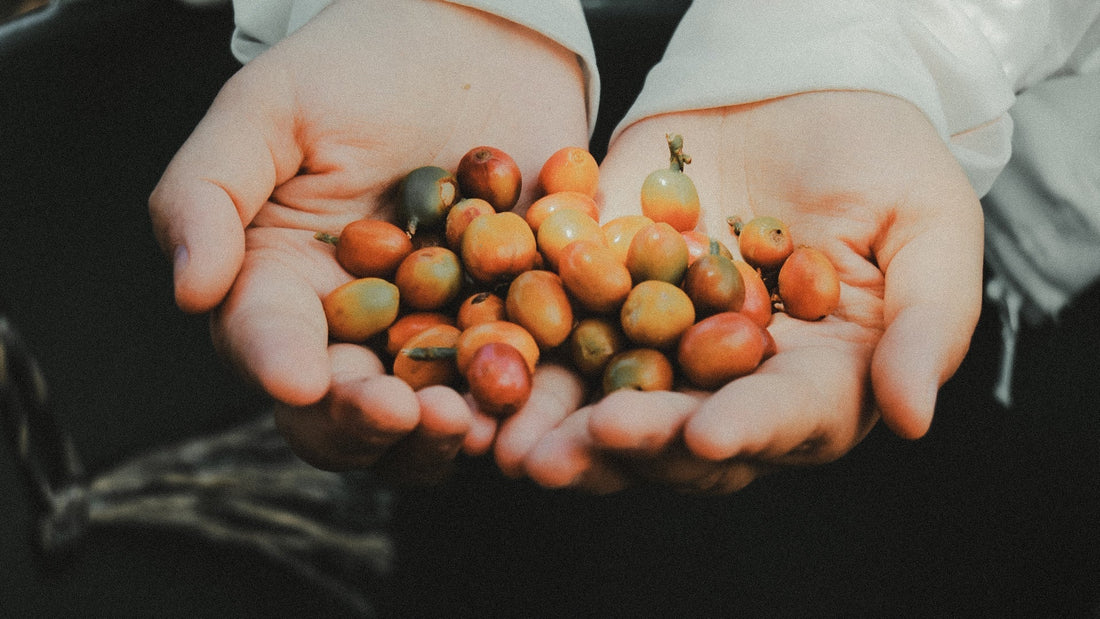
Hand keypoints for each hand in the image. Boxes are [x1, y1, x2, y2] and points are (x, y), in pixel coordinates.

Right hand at [148, 0, 588, 477]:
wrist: (477, 42)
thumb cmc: (358, 66)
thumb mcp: (269, 110)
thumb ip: (208, 192)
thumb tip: (190, 291)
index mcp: (281, 286)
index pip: (267, 342)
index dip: (280, 367)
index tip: (302, 381)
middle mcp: (353, 328)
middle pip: (344, 406)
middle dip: (368, 422)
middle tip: (402, 414)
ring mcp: (433, 335)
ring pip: (427, 416)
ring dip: (441, 433)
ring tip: (468, 423)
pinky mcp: (507, 327)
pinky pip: (512, 378)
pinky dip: (518, 399)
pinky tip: (528, 401)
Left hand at [519, 91, 984, 492]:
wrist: (795, 84)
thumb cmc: (883, 155)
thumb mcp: (929, 225)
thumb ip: (929, 323)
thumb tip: (912, 419)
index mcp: (817, 379)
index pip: (785, 419)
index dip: (750, 430)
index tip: (710, 433)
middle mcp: (730, 377)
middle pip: (684, 431)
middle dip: (638, 443)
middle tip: (591, 444)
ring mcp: (660, 339)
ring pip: (608, 402)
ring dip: (561, 428)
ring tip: (516, 448)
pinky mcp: (603, 291)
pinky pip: (558, 329)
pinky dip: (522, 352)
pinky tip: (485, 368)